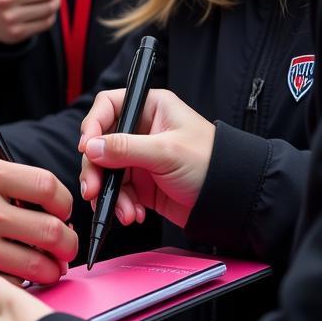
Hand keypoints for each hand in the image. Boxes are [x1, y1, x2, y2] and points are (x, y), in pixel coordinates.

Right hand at [0, 155, 76, 291]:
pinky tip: (11, 277)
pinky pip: (12, 285)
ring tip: (44, 267)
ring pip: (40, 265)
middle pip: (53, 229)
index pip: (47, 185)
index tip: (60, 210)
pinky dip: (19, 285)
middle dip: (66, 243)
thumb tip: (27, 192)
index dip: (63, 202)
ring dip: (50, 269)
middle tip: (62, 246)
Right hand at [78, 88, 215, 228]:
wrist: (234, 203)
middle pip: (101, 142)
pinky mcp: (141, 182)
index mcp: (150, 108)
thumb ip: (125, 148)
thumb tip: (91, 148)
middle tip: (93, 189)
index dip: (93, 124)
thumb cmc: (212, 165)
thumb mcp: (166, 152)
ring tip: (123, 211)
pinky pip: (118, 191)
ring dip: (109, 193)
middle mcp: (141, 130)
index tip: (87, 146)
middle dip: (96, 169)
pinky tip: (133, 214)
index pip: (108, 106)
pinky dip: (121, 204)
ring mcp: (139, 157)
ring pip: (106, 170)